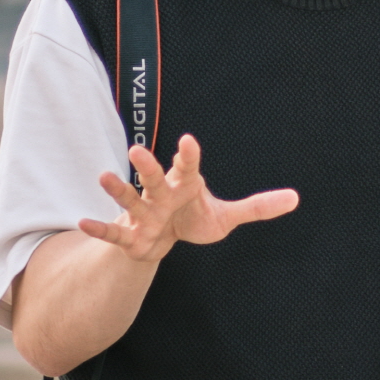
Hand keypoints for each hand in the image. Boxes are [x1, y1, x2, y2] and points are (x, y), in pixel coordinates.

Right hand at [74, 134, 296, 265]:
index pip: (188, 167)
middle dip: (147, 166)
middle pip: (154, 178)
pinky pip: (114, 232)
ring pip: (130, 199)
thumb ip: (257, 207)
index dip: (189, 156)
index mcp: (184, 185)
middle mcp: (161, 195)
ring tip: (103, 175)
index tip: (188, 142)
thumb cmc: (193, 218)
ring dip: (117, 189)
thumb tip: (295, 199)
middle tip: (137, 150)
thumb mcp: (226, 216)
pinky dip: (100, 229)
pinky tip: (83, 222)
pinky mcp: (131, 235)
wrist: (164, 238)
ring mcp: (143, 214)